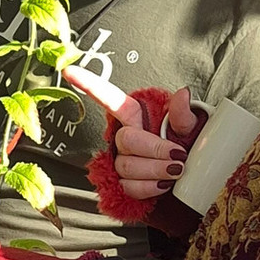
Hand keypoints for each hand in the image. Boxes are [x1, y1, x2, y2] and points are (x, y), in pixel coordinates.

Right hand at [64, 66, 201, 198]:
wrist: (190, 180)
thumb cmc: (186, 148)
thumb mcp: (190, 128)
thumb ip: (183, 114)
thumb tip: (183, 95)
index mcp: (136, 117)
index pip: (109, 98)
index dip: (89, 84)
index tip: (69, 72)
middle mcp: (125, 138)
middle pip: (126, 140)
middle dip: (154, 149)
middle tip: (178, 155)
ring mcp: (122, 162)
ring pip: (127, 166)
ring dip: (156, 169)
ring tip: (176, 170)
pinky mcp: (123, 185)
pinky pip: (129, 187)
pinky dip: (149, 187)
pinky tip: (163, 184)